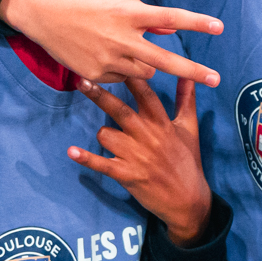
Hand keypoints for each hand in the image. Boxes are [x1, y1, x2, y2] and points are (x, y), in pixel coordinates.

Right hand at [0, 0, 222, 87]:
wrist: (39, 10)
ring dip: (147, 64)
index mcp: (128, 13)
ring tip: (124, 47)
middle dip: (194, 71)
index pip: (171, 18)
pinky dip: (121, 69)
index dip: (197, 23)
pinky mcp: (93, 73)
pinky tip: (103, 53)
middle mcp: (121, 38)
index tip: (219, 27)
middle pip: (166, 59)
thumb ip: (145, 13)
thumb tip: (172, 31)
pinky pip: (121, 78)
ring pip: (145, 72)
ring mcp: (107, 59)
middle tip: (217, 79)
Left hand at [70, 81, 212, 245]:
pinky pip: (103, 165)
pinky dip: (87, 159)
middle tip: (81, 79)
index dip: (130, 77)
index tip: (116, 59)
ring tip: (106, 137)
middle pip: (120, 110)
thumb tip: (189, 76)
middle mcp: (148, 136)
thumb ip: (187, 101)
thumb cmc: (189, 161)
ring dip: (102, 134)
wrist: (189, 201)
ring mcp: (137, 156)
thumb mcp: (190, 129)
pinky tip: (71, 152)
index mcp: (163, 123)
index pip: (145, 94)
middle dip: (99, 94)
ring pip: (106, 135)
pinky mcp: (128, 175)